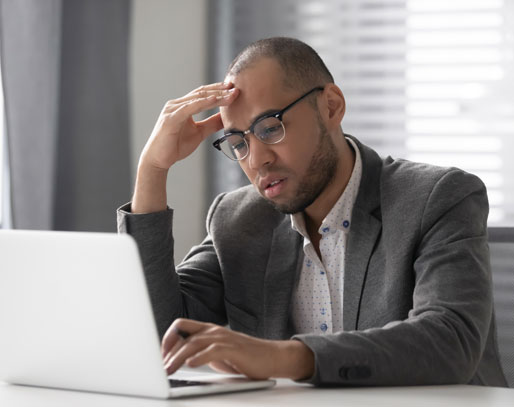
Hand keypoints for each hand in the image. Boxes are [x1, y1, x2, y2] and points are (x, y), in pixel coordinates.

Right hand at [141, 82, 238, 170]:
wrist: (158, 159)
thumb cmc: (175, 146)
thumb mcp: (200, 133)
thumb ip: (211, 124)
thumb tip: (226, 118)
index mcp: (183, 106)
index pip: (203, 94)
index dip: (219, 91)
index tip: (234, 89)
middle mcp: (177, 104)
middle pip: (202, 93)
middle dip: (220, 90)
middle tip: (236, 88)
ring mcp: (173, 110)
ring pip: (197, 99)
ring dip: (216, 96)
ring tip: (230, 94)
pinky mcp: (171, 118)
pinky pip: (189, 108)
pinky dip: (203, 103)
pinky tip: (214, 100)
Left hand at [161, 318, 314, 380]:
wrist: (271, 357)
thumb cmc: (243, 357)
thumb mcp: (216, 353)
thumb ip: (199, 352)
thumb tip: (176, 359)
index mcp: (208, 329)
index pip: (180, 325)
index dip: (167, 339)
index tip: (159, 355)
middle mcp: (213, 330)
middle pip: (183, 333)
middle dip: (168, 349)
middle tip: (160, 366)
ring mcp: (223, 338)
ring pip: (193, 343)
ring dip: (178, 357)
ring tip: (168, 370)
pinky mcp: (233, 348)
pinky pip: (212, 350)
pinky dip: (199, 357)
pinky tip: (190, 365)